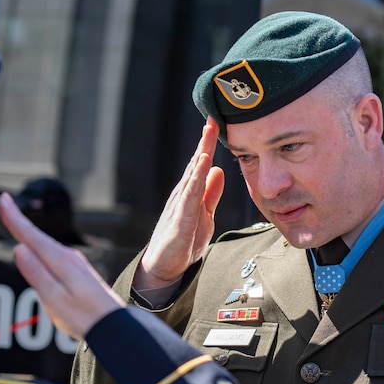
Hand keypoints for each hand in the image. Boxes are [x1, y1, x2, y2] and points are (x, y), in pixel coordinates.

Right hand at [0, 193, 123, 339]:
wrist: (114, 326)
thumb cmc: (85, 316)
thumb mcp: (54, 298)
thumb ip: (36, 273)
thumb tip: (20, 249)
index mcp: (60, 261)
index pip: (31, 235)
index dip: (15, 217)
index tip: (3, 199)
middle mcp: (69, 257)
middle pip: (38, 237)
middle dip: (20, 222)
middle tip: (3, 206)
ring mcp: (76, 264)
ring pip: (46, 246)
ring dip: (30, 234)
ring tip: (15, 223)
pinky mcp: (80, 273)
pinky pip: (54, 254)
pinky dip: (41, 246)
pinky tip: (38, 249)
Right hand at [135, 118, 224, 287]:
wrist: (165, 266)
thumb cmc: (183, 240)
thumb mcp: (204, 213)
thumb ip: (211, 194)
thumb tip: (218, 171)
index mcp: (191, 192)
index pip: (201, 163)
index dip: (209, 143)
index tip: (218, 122)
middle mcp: (183, 194)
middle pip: (195, 162)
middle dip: (205, 140)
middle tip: (213, 117)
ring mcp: (180, 206)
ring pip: (192, 175)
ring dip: (200, 154)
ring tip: (208, 135)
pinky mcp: (180, 220)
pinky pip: (189, 197)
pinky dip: (195, 180)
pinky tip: (202, 166)